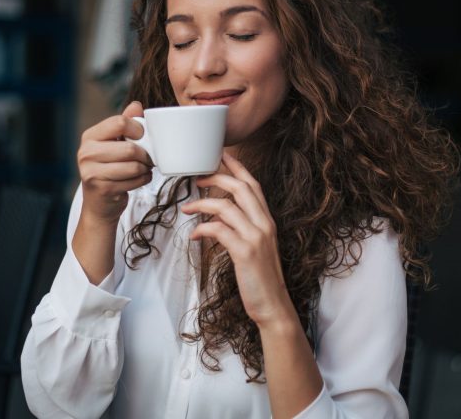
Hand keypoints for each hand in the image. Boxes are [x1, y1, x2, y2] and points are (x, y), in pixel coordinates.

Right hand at [77, 101, 152, 223]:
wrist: (100, 204)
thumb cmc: (110, 169)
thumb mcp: (114, 144)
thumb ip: (125, 124)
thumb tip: (136, 105)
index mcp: (90, 137)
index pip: (119, 123)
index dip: (138, 129)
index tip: (142, 137)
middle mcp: (86, 153)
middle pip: (130, 148)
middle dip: (145, 155)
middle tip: (147, 158)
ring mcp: (91, 172)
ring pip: (134, 165)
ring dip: (145, 168)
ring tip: (143, 169)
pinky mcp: (102, 188)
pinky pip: (134, 180)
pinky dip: (143, 179)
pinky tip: (138, 179)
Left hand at [181, 152, 293, 328]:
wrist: (273, 305)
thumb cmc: (260, 277)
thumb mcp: (254, 246)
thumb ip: (240, 228)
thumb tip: (216, 217)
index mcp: (267, 219)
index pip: (252, 184)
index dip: (236, 167)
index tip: (220, 154)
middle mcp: (264, 223)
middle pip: (240, 187)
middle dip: (216, 177)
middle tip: (196, 179)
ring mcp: (256, 237)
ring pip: (226, 206)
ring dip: (202, 204)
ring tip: (187, 208)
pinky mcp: (245, 252)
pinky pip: (219, 229)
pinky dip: (203, 228)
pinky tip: (195, 236)